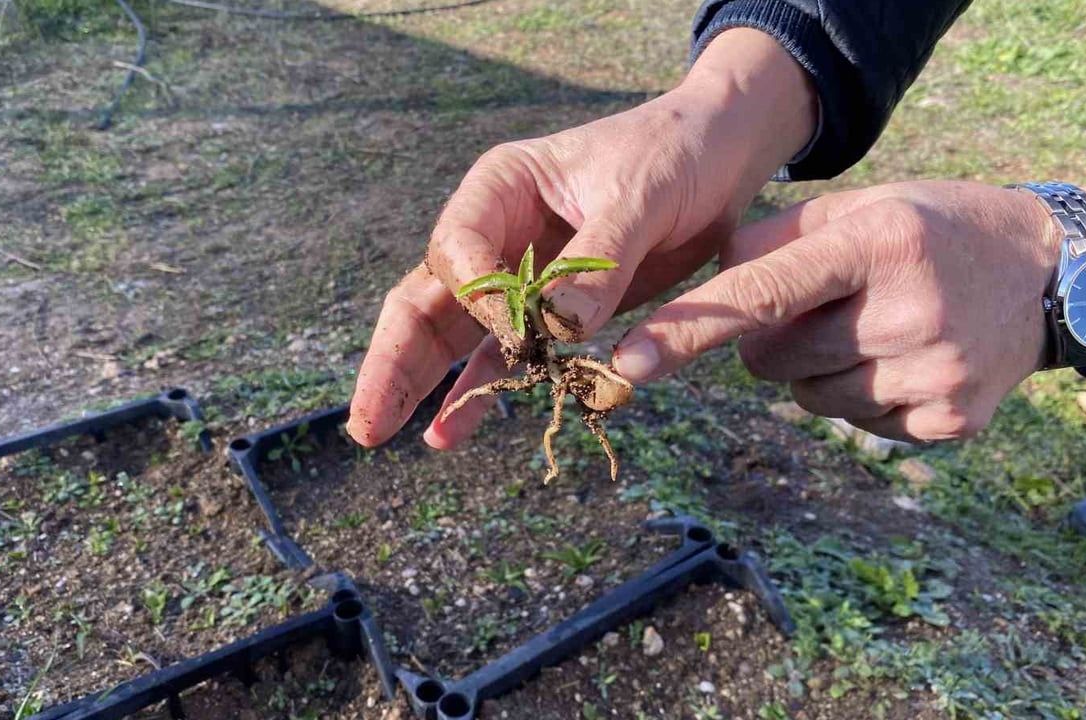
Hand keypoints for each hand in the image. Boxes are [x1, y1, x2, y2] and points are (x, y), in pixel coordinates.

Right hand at [347, 29, 816, 448]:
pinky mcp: (549, 308)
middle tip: (366, 423)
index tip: (522, 338)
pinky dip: (478, 391)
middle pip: (427, 298)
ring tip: (380, 434)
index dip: (476, 301)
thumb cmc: (673, 153)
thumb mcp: (639, 197)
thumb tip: (558, 332)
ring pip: (452, 334)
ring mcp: (517, 273)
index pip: (458, 251)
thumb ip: (598, 261)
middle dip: (395, 360)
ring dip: (422, 384)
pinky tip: (448, 432)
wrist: (719, 155)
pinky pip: (503, 354)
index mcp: (502, 187)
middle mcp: (495, 231)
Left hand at [612, 181, 1085, 441]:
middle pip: (771, 357)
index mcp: (877, 242)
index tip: (628, 362)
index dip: (689, 328)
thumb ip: (778, 240)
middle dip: (773, 337)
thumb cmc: (931, 230)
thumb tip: (705, 290)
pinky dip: (862, 396)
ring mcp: (935, 374)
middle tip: (824, 304)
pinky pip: (857, 425)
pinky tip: (903, 359)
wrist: (1051, 275)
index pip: (761, 291)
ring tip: (873, 328)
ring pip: (808, 397)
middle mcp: (908, 311)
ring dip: (817, 369)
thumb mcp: (862, 204)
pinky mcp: (950, 420)